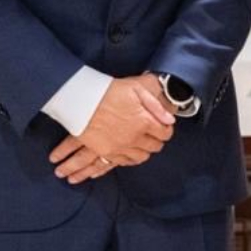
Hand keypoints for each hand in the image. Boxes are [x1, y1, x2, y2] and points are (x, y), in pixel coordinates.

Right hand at [49, 75, 175, 183]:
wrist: (80, 101)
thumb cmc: (107, 91)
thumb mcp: (136, 89)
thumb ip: (156, 105)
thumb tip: (170, 119)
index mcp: (144, 122)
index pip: (164, 133)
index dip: (166, 129)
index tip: (163, 126)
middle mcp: (134, 138)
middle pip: (154, 147)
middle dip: (157, 141)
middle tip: (154, 135)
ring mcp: (120, 147)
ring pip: (140, 157)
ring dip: (144, 152)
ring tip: (142, 146)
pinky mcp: (106, 152)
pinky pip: (124, 162)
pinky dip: (128, 160)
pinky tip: (128, 154)